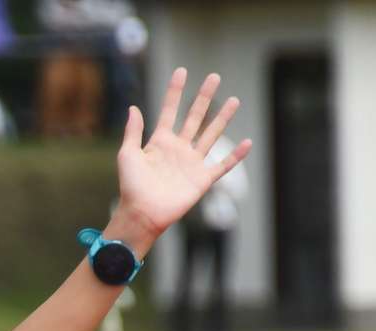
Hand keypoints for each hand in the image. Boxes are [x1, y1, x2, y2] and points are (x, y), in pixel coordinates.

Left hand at [111, 69, 252, 246]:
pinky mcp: (202, 180)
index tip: (182, 71)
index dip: (175, 92)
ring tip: (234, 100)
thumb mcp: (127, 154)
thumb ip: (133, 131)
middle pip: (195, 117)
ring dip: (223, 118)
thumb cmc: (131, 187)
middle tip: (214, 77)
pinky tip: (248, 143)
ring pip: (211, 135)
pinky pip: (223, 165)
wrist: (142, 213)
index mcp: (159, 142)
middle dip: (204, 97)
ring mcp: (191, 163)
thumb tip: (133, 107)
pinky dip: (236, 156)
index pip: (169, 111)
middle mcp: (178, 149)